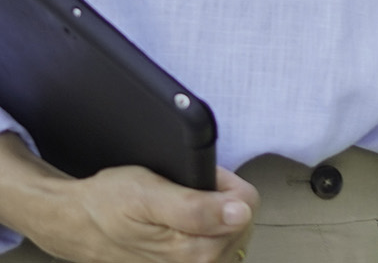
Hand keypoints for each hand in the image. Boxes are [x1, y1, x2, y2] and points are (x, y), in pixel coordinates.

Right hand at [0, 136, 254, 262]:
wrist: (75, 223)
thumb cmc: (107, 204)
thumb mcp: (148, 194)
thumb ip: (196, 207)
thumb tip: (240, 213)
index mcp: (191, 251)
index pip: (247, 208)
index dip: (226, 185)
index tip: (201, 180)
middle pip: (243, 223)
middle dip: (223, 201)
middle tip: (187, 192)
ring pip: (232, 235)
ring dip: (215, 216)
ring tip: (183, 208)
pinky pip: (215, 245)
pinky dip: (206, 229)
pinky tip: (185, 225)